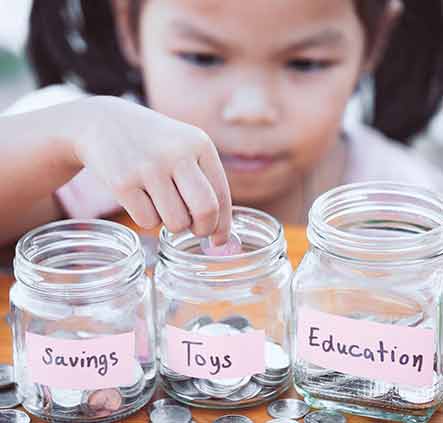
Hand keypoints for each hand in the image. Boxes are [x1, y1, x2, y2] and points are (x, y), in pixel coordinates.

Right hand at [68, 96, 231, 244]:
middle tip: (195, 231)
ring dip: (172, 223)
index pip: (222, 194)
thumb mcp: (184, 147)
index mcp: (200, 144)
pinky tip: (140, 199)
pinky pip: (147, 222)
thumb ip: (204, 181)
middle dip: (204, 229)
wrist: (102, 122)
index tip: (219, 240)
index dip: (223, 224)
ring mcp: (149, 167)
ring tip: (161, 204)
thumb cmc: (153, 144)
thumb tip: (219, 231)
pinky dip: (147, 219)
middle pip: (205, 210)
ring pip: (176, 222)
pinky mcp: (123, 183)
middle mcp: (177, 153)